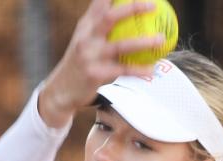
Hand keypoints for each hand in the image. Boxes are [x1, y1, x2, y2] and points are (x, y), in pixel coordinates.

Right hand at [38, 0, 164, 127]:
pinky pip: (123, 71)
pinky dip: (138, 70)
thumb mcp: (85, 39)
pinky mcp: (95, 74)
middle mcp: (86, 37)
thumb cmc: (80, 62)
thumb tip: (127, 12)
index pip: (100, 3)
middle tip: (153, 6)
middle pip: (110, 17)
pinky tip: (152, 68)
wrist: (61, 90)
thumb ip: (101, 26)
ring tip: (161, 39)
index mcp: (85, 25)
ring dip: (143, 42)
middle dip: (132, 8)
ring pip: (120, 46)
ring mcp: (89, 56)